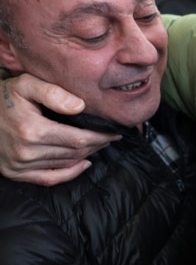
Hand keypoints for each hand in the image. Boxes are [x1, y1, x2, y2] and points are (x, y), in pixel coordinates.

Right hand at [0, 74, 120, 185]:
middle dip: (97, 145)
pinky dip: (69, 174)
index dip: (100, 137)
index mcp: (32, 130)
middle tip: (111, 137)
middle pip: (75, 153)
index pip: (78, 138)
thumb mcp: (27, 84)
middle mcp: (26, 152)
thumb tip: (80, 107)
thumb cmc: (4, 96)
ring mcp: (19, 165)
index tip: (114, 131)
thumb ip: (55, 93)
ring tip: (99, 144)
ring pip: (65, 165)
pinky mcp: (14, 172)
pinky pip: (49, 179)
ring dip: (86, 155)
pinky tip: (84, 164)